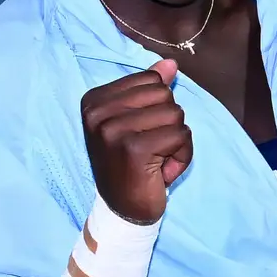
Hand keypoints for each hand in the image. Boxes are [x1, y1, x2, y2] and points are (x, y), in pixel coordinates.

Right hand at [81, 63, 193, 223]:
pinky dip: (182, 155)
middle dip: (169, 123)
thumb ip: (150, 91)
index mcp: (94, 100)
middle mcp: (97, 112)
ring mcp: (112, 129)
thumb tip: (170, 65)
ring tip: (157, 159)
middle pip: (164, 94)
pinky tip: (163, 170)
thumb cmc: (133, 166)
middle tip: (152, 149)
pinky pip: (180, 135)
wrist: (123, 211)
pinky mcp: (133, 148)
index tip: (142, 133)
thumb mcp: (138, 123)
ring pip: (175, 114)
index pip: (150, 79)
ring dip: (177, 141)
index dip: (158, 108)